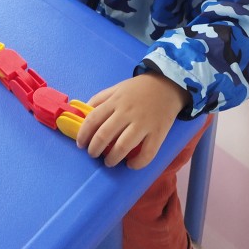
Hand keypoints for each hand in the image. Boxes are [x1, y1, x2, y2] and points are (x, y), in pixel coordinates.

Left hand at [76, 72, 190, 169]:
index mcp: (115, 101)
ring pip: (123, 146)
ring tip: (109, 162)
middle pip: (105, 135)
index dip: (83, 134)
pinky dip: (137, 163)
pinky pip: (147, 153)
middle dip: (94, 149)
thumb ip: (100, 99)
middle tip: (93, 154)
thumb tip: (83, 113)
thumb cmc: (138, 89)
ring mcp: (143, 123)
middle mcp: (127, 112)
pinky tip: (130, 164)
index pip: (93, 119)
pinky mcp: (158, 133)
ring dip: (112, 159)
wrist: (167, 85)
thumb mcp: (116, 88)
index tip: (80, 144)